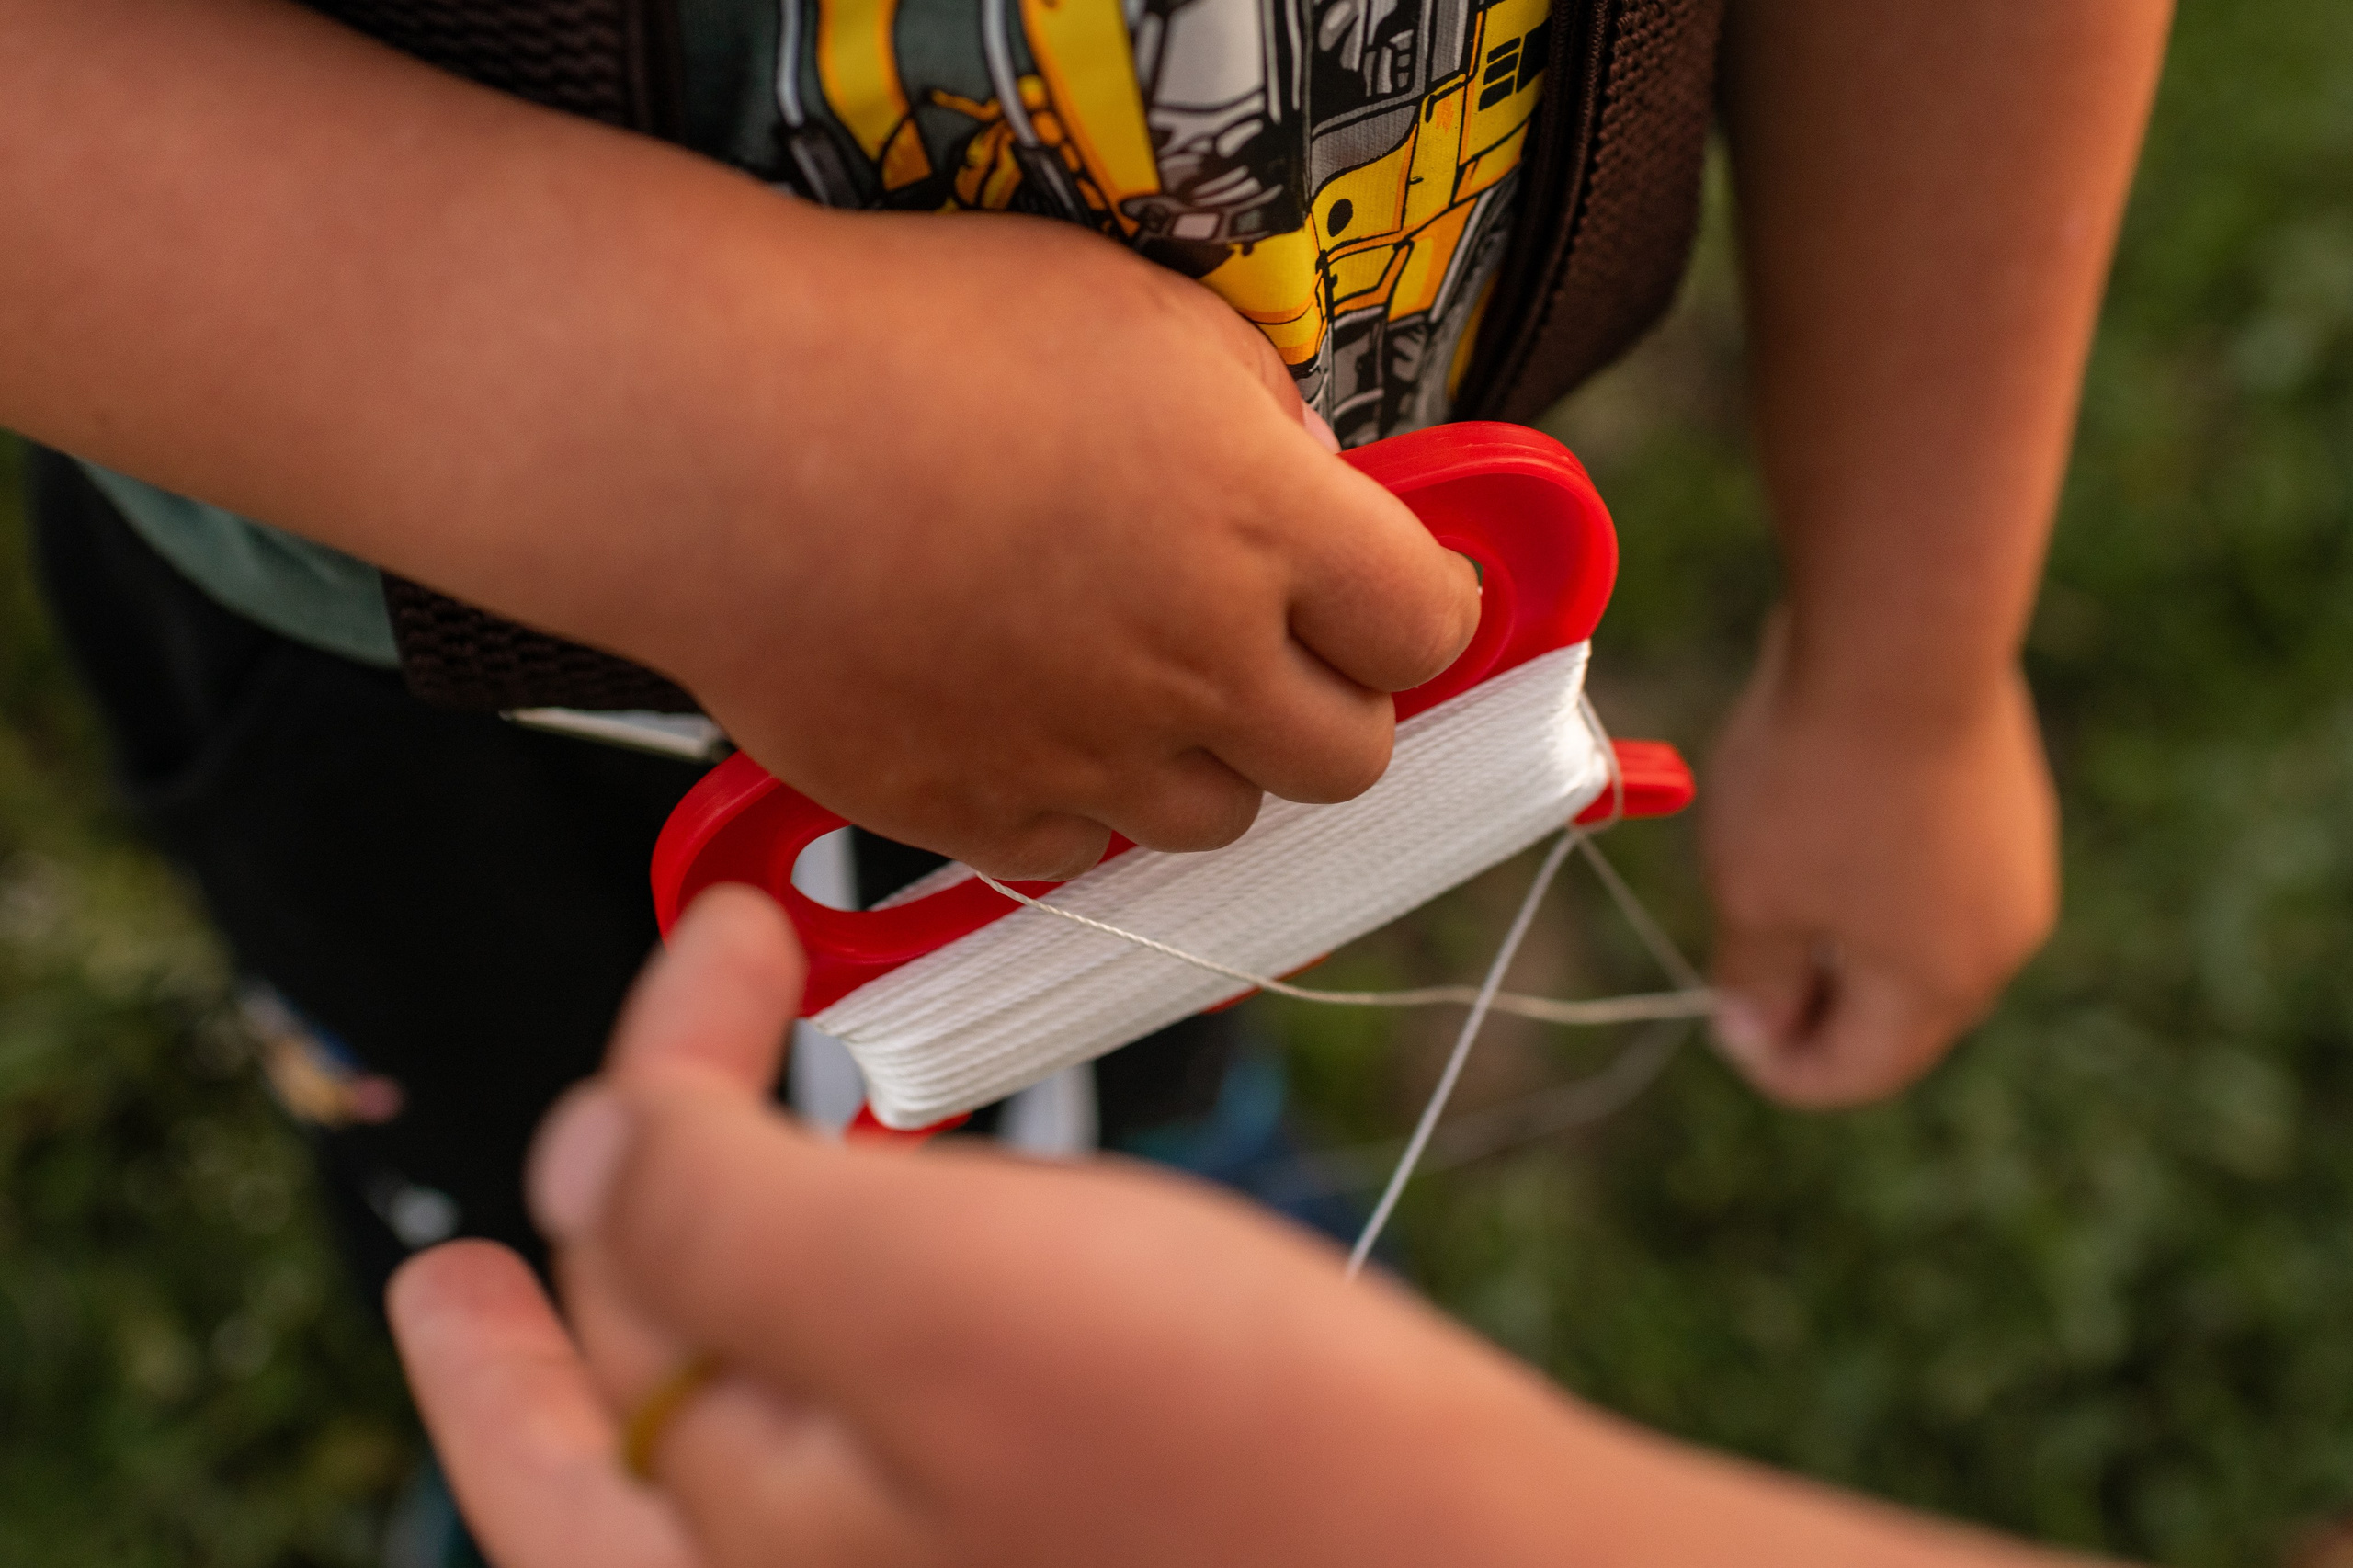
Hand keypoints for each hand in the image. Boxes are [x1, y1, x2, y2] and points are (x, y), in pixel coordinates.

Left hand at [390, 887, 1589, 1566]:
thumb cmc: (1237, 1462)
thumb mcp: (924, 1302)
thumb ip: (711, 1223)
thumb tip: (576, 1157)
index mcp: (744, 1560)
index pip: (597, 1312)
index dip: (627, 1102)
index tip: (720, 950)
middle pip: (639, 1403)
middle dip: (605, 1239)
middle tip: (558, 1171)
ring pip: (750, 1418)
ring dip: (712, 1278)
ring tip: (683, 1185)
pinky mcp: (1031, 1541)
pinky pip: (878, 1429)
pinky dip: (851, 1313)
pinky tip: (881, 1250)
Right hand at [640, 210, 1480, 879]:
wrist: (713, 432)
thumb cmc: (917, 338)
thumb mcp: (1136, 310)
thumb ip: (1256, 406)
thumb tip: (1304, 474)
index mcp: (1262, 528)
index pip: (1427, 627)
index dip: (1423, 612)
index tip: (1394, 594)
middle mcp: (1195, 666)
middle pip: (1347, 761)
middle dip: (1333, 709)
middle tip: (1275, 650)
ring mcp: (1081, 758)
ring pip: (1214, 822)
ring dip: (1201, 762)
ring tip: (1126, 677)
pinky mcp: (967, 813)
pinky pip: (1069, 853)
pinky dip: (1066, 804)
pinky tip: (1015, 717)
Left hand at [1703, 616, 2058, 1105]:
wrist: (1900, 637)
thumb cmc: (1815, 779)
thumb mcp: (1754, 895)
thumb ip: (1756, 979)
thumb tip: (1758, 1026)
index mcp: (1939, 988)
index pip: (1857, 1073)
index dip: (1779, 1066)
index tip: (1718, 1025)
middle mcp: (2002, 942)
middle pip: (1900, 1018)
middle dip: (1817, 1010)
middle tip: (1741, 975)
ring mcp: (2018, 866)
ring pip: (1922, 943)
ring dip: (1850, 944)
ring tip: (1777, 899)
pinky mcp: (2011, 803)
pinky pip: (1938, 877)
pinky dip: (1881, 882)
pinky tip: (1826, 837)